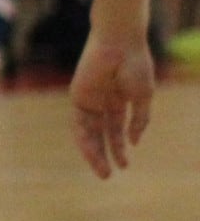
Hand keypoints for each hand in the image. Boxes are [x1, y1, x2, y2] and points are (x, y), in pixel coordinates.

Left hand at [70, 34, 154, 178]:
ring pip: (89, 133)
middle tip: (108, 176)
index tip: (125, 166)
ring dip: (94, 153)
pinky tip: (97, 151)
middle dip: (105, 155)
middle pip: (100, 134)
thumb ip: (139, 120)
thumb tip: (134, 142)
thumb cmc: (135, 66)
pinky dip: (87, 138)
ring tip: (103, 172)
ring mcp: (89, 99)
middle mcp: (102, 102)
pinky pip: (80, 122)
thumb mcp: (143, 97)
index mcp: (119, 100)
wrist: (120, 44)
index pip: (116, 130)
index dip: (120, 148)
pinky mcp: (78, 96)